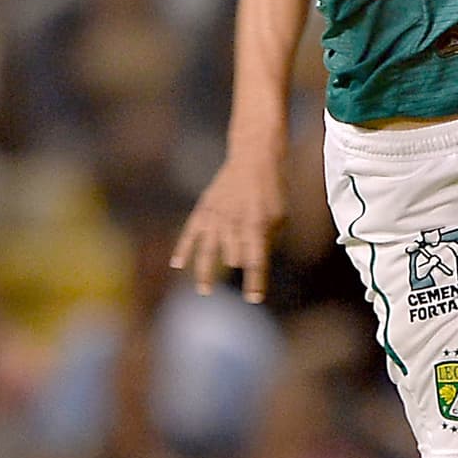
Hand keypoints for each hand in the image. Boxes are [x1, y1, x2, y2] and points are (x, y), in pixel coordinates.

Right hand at [170, 156, 286, 303]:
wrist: (254, 158)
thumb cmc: (272, 191)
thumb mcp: (280, 217)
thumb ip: (268, 241)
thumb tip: (252, 264)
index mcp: (257, 226)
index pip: (255, 261)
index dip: (255, 282)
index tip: (254, 298)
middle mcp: (234, 223)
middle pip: (232, 256)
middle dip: (237, 264)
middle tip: (238, 266)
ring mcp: (216, 217)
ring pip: (208, 251)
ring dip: (205, 272)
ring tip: (204, 290)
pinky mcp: (204, 209)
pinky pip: (189, 233)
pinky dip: (182, 249)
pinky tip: (177, 264)